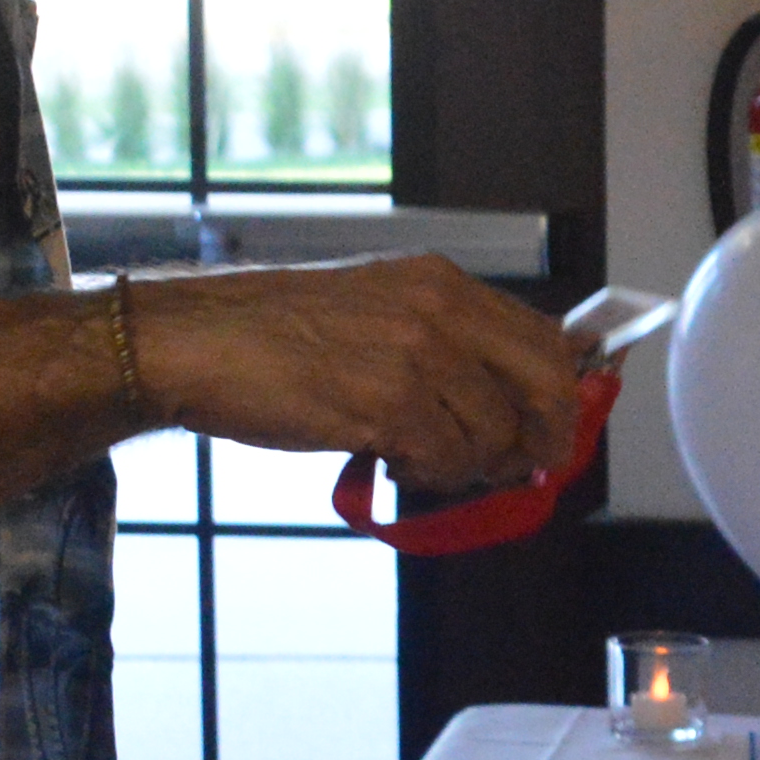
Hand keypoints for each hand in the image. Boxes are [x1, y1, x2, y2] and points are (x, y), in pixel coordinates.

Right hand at [127, 254, 591, 492]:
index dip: (563, 392)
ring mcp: (416, 356)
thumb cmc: (272, 335)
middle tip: (523, 467)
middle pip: (547, 384)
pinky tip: (392, 463)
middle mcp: (440, 310)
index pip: (544, 336)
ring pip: (496, 434)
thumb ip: (441, 342)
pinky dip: (429, 476)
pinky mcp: (387, 404)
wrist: (196, 342)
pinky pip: (446, 460)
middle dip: (546, 438)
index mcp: (441, 283)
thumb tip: (504, 399)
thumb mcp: (374, 309)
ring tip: (422, 460)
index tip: (554, 429)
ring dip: (469, 465)